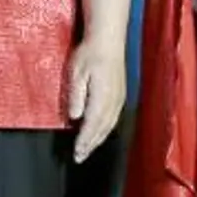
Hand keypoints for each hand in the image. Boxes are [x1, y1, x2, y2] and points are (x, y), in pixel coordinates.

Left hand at [67, 39, 124, 163]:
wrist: (109, 39)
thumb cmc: (89, 54)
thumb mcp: (76, 73)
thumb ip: (76, 96)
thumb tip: (75, 117)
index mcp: (102, 98)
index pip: (92, 125)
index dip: (84, 141)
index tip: (77, 154)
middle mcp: (113, 101)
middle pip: (102, 129)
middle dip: (91, 144)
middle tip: (81, 157)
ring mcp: (119, 98)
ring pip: (109, 125)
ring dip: (99, 139)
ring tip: (89, 148)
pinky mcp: (121, 94)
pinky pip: (114, 118)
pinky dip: (106, 129)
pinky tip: (100, 131)